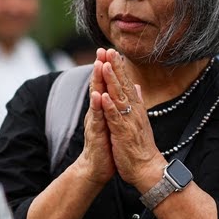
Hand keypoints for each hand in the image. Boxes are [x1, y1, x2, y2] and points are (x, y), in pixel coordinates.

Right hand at [72, 48, 116, 185]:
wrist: (97, 168)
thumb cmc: (106, 146)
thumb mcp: (113, 122)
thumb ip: (115, 106)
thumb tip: (123, 92)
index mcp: (103, 109)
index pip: (105, 84)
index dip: (108, 68)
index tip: (111, 51)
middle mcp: (97, 112)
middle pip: (98, 85)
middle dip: (100, 67)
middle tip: (102, 49)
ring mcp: (95, 121)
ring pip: (95, 97)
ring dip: (97, 81)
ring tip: (98, 64)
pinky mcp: (96, 133)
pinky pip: (97, 117)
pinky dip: (97, 106)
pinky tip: (97, 95)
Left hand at [96, 48, 166, 189]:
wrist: (148, 169)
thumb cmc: (141, 147)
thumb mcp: (139, 121)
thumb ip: (137, 102)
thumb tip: (136, 86)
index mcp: (135, 109)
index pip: (126, 84)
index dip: (120, 67)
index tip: (113, 51)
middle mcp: (134, 112)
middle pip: (123, 85)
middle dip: (116, 67)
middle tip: (109, 49)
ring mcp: (128, 122)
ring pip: (119, 98)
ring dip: (112, 81)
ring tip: (106, 65)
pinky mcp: (123, 133)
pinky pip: (115, 118)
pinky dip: (109, 107)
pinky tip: (103, 96)